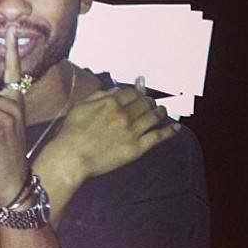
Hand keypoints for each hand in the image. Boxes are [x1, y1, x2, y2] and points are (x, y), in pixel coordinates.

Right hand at [43, 86, 177, 182]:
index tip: (140, 93)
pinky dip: (169, 131)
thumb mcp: (81, 106)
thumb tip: (115, 91)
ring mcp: (133, 131)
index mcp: (111, 102)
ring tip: (162, 111)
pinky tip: (175, 127)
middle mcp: (125, 114)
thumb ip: (99, 96)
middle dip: (149, 101)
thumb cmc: (71, 131)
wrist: (72, 155)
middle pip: (145, 103)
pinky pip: (158, 137)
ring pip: (154, 117)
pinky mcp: (137, 148)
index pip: (132, 92)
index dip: (138, 92)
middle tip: (151, 102)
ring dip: (160, 112)